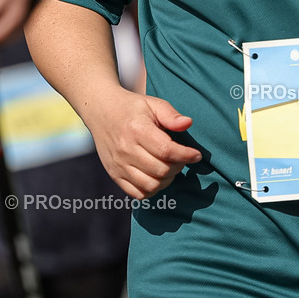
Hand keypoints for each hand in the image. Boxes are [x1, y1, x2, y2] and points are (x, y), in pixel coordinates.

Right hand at [82, 87, 202, 198]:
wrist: (101, 111)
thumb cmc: (131, 107)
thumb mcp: (153, 104)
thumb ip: (171, 115)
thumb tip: (188, 123)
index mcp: (137, 130)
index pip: (166, 150)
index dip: (185, 155)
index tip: (197, 155)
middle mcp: (126, 149)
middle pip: (160, 170)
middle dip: (179, 166)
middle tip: (183, 158)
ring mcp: (118, 165)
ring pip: (150, 185)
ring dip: (167, 179)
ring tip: (171, 167)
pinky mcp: (114, 174)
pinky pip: (137, 193)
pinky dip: (152, 189)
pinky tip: (158, 176)